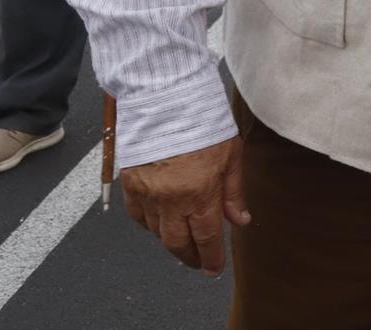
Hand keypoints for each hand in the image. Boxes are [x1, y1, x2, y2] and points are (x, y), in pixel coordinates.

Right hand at [119, 136, 251, 276]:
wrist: (168, 99)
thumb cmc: (204, 123)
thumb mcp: (231, 156)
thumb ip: (234, 193)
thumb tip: (240, 221)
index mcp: (199, 194)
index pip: (206, 239)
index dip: (211, 258)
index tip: (214, 269)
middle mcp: (170, 200)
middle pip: (177, 244)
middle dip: (190, 257)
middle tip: (199, 261)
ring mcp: (147, 194)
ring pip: (156, 233)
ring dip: (170, 240)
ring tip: (183, 239)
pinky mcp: (130, 184)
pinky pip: (137, 217)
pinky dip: (149, 224)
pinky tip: (161, 221)